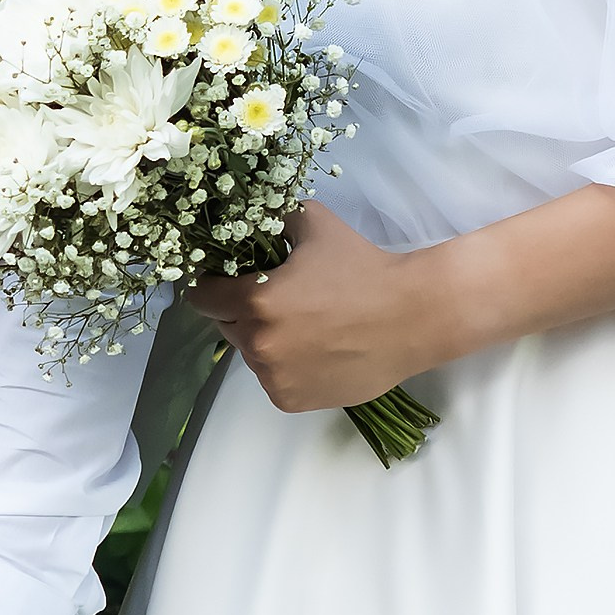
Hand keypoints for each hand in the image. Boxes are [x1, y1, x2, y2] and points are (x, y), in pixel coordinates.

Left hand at [186, 201, 451, 414]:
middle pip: (226, 325)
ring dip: (263, 341)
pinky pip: (272, 380)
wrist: (411, 318)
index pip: (203, 297)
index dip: (210, 285)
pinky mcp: (291, 400)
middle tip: (272, 300)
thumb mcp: (315, 225)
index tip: (223, 281)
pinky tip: (313, 351)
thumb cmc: (363, 268)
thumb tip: (251, 213)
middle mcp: (258, 343)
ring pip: (250, 355)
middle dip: (240, 312)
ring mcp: (274, 376)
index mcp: (256, 300)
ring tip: (301, 327)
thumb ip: (276, 217)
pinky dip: (283, 368)